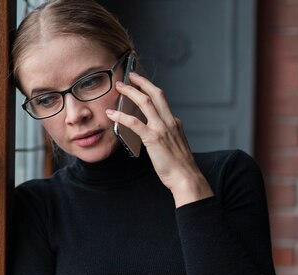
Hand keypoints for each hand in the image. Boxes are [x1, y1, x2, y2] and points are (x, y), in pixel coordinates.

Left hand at [105, 72, 212, 206]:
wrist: (185, 177)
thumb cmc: (178, 166)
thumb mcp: (175, 144)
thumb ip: (167, 134)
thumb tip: (154, 130)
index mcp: (174, 122)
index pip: (161, 100)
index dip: (150, 89)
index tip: (141, 82)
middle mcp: (169, 121)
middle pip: (156, 94)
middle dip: (142, 82)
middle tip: (130, 75)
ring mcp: (161, 128)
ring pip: (145, 102)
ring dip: (130, 92)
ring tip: (119, 87)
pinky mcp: (153, 138)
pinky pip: (134, 123)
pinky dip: (121, 116)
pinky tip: (111, 114)